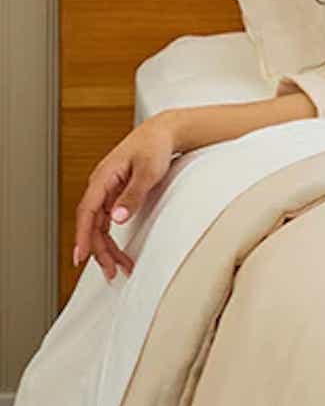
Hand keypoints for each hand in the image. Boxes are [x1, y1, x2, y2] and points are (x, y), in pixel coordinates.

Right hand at [74, 115, 178, 281]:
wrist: (162, 134)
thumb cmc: (154, 147)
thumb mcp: (148, 171)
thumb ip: (133, 195)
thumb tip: (117, 218)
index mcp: (103, 179)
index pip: (87, 212)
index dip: (82, 236)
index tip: (81, 257)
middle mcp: (101, 186)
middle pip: (93, 224)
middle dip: (99, 250)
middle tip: (112, 272)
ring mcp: (107, 192)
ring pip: (100, 225)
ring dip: (107, 247)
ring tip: (119, 268)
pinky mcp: (116, 195)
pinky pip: (108, 221)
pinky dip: (113, 237)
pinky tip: (118, 251)